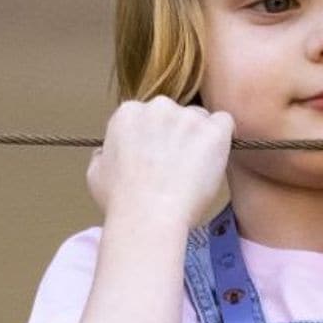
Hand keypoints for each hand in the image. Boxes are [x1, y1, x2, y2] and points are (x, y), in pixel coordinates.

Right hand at [87, 97, 233, 229]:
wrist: (149, 216)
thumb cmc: (121, 201)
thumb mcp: (96, 173)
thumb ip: (104, 155)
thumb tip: (105, 151)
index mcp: (128, 113)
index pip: (152, 115)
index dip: (158, 138)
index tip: (159, 157)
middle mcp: (157, 107)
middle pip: (179, 114)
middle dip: (180, 135)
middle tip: (179, 166)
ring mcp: (186, 117)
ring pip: (203, 120)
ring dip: (202, 138)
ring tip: (195, 170)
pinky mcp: (212, 131)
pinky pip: (226, 123)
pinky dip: (224, 139)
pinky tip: (215, 159)